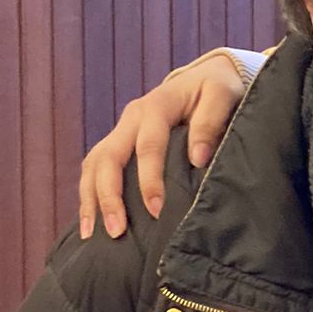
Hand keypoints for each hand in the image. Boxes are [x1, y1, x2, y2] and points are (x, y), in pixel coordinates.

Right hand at [77, 51, 252, 239]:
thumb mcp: (222, 95)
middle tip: (116, 231)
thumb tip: (198, 159)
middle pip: (108, 157)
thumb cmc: (218, 90)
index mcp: (156, 106)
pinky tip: (90, 223)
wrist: (206, 77)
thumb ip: (211, 123)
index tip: (156, 211)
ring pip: (94, 164)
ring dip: (91, 199)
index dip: (149, 180)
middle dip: (109, 196)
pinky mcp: (119, 142)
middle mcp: (132, 118)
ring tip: (91, 234)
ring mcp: (121, 130)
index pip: (147, 146)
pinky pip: (95, 168)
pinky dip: (89, 194)